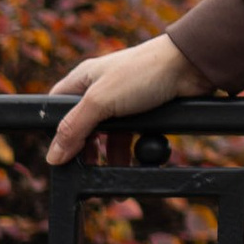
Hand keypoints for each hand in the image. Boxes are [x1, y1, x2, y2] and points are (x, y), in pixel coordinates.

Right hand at [45, 33, 193, 167]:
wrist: (189, 67)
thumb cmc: (142, 72)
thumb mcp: (100, 100)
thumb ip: (74, 128)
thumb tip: (53, 155)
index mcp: (83, 79)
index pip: (56, 108)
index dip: (55, 131)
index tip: (59, 155)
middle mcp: (101, 90)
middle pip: (83, 128)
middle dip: (85, 151)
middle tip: (85, 170)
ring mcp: (123, 103)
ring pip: (108, 137)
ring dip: (110, 157)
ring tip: (110, 176)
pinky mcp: (143, 114)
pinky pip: (131, 138)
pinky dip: (132, 152)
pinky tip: (134, 161)